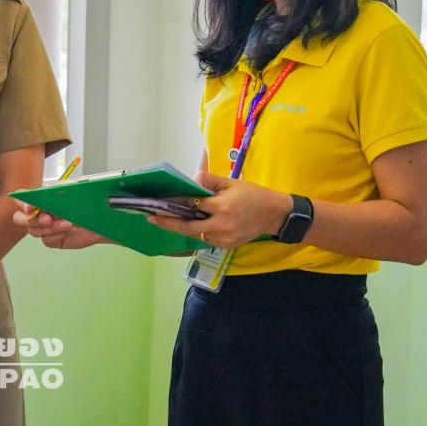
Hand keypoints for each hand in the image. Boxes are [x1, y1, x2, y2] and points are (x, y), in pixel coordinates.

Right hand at [12, 201, 109, 248]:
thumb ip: (55, 194)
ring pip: (34, 231)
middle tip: (47, 219)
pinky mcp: (52, 240)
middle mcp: (39, 213)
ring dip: (51, 227)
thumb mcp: (71, 194)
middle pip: (20, 218)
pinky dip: (58, 235)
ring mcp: (44, 228)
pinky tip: (69, 230)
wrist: (100, 220)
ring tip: (68, 223)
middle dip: (32, 219)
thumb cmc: (86, 204)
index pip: (21, 198)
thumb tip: (43, 197)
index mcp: (40, 199)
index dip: (21, 202)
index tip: (30, 207)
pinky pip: (46, 240)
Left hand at [147, 170, 291, 248]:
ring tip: (168, 220)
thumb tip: (191, 180)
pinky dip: (198, 232)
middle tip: (152, 219)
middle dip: (168, 223)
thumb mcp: (232, 182)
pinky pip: (206, 239)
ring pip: (196, 235)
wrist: (274, 215)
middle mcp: (222, 226)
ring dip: (183, 228)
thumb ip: (210, 181)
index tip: (160, 203)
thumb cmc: (254, 195)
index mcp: (223, 207)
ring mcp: (224, 239)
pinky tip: (192, 224)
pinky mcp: (227, 246)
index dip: (176, 204)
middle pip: (188, 227)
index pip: (193, 205)